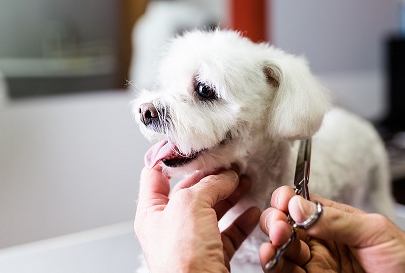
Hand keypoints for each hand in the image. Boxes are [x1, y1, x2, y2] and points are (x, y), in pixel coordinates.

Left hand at [135, 165, 260, 272]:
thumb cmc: (182, 261)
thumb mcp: (190, 205)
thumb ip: (208, 184)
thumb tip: (225, 176)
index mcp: (152, 213)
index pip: (155, 176)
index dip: (170, 158)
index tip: (188, 145)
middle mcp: (170, 227)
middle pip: (191, 192)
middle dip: (211, 176)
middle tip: (229, 164)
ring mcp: (191, 242)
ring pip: (212, 211)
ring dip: (230, 195)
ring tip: (244, 182)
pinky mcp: (212, 256)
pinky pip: (228, 233)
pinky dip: (242, 221)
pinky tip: (252, 212)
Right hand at [259, 186, 404, 272]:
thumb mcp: (374, 231)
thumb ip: (334, 219)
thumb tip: (298, 204)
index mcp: (333, 220)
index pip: (299, 204)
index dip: (286, 201)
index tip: (283, 205)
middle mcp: (320, 240)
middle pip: (285, 226)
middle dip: (275, 222)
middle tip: (280, 227)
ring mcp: (316, 263)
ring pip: (282, 250)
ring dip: (271, 245)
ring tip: (273, 245)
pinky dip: (276, 267)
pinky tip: (273, 260)